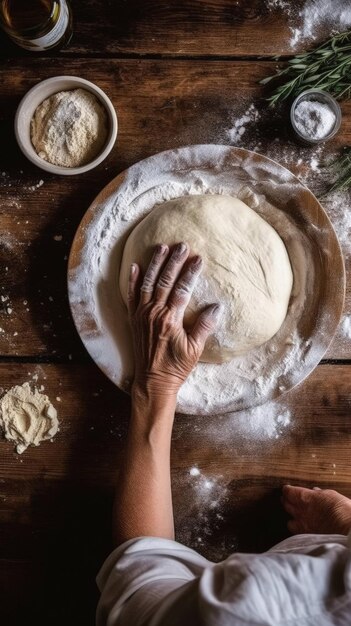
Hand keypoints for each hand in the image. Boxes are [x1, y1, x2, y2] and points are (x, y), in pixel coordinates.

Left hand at [127, 242, 219, 398]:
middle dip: (173, 261)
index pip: (182, 289)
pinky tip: (135, 266)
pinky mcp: (134, 319)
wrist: (152, 381)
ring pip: (148, 283)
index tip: (199, 258)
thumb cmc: (176, 366)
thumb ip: (204, 326)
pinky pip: (132, 295)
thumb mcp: (195, 349)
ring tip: (161, 247)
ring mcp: (142, 314)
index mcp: (170, 319)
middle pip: (165, 281)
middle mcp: (154, 313)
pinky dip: (133, 280)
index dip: (191, 273)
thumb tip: (218, 307)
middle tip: (182, 245)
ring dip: (155, 264)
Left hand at [282, 485, 350, 534]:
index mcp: (305, 498)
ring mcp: (303, 526)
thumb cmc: (342, 510)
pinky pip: (297, 533)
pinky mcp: (308, 537)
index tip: (287, 489)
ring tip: (294, 515)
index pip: (289, 492)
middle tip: (286, 499)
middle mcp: (301, 512)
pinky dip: (298, 529)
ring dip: (291, 517)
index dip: (287, 490)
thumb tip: (314, 491)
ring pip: (289, 521)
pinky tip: (302, 528)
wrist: (347, 530)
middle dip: (285, 501)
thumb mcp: (331, 495)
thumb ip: (319, 493)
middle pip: (286, 505)